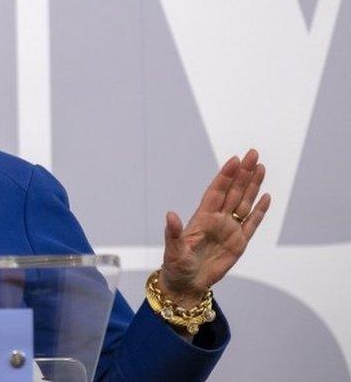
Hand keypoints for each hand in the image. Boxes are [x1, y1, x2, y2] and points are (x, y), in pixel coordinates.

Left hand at [159, 148, 270, 307]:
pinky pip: (252, 223)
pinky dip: (260, 211)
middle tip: (253, 153)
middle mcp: (217, 219)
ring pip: (244, 203)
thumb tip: (170, 215)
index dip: (225, 176)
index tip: (234, 160)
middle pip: (233, 192)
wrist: (187, 284)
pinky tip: (266, 197)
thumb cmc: (176, 266)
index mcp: (202, 218)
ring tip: (260, 167)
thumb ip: (173, 233)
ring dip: (253, 186)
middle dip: (243, 173)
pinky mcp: (239, 243)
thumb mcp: (173, 250)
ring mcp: (229, 229)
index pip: (216, 192)